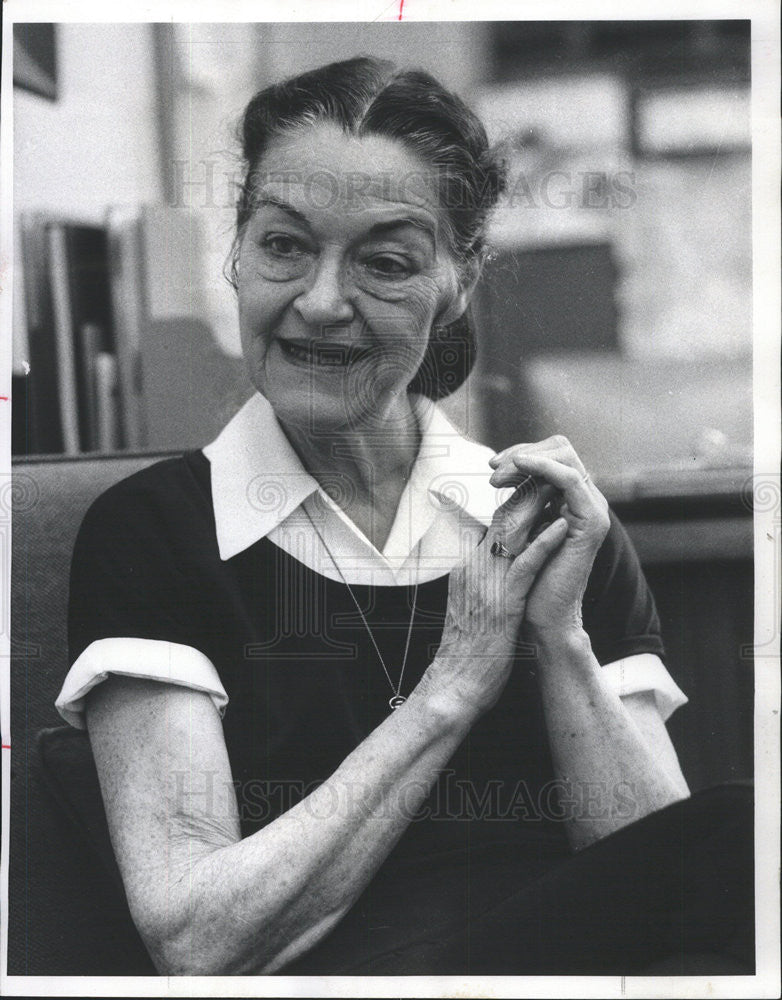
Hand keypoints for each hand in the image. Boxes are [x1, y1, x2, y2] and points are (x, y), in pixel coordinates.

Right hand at [421, 484, 567, 719]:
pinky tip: (561, 527)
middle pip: (500, 520)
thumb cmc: (467, 649)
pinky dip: (543, 543)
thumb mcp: (468, 603)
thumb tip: (488, 560)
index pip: (489, 524)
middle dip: (527, 495)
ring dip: (537, 508)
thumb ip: (477, 578)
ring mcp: (486, 583)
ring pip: (512, 534)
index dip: (513, 502)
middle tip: (550, 477)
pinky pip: (526, 565)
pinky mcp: (503, 601)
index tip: (533, 487)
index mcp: (466, 568)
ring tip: (559, 488)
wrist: (456, 683)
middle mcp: (473, 569)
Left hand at [489, 435, 609, 636]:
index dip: (520, 455)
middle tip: (492, 468)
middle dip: (522, 452)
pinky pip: (570, 479)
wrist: (543, 616)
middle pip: (561, 449)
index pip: (550, 456)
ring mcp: (593, 509)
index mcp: (569, 500)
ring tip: (499, 471)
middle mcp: (584, 500)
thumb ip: (519, 502)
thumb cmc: (526, 580)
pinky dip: (544, 466)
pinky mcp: (592, 522)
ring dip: (527, 457)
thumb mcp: (517, 530)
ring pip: (566, 456)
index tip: (490, 466)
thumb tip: (499, 473)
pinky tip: (520, 465)